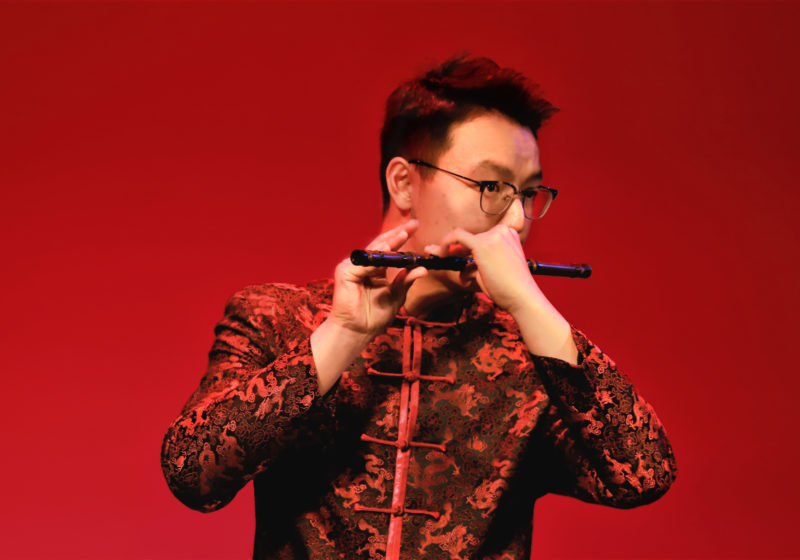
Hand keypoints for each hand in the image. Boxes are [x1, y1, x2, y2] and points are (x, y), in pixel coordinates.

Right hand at [330, 220, 427, 338]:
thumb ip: (406, 281)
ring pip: (373, 251)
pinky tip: (388, 250)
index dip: (401, 237)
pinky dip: (376, 258)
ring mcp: (353, 267)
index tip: (415, 227)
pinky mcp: (345, 273)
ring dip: (388, 242)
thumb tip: (422, 269)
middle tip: (413, 224)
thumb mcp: (396, 296)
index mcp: (375, 268)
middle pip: (381, 244)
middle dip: (398, 234)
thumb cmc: (374, 316)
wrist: (358, 331)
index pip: (389, 249)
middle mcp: (363, 265)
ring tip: (403, 235)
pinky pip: (363, 264)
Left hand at [429, 222, 576, 363]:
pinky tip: (439, 253)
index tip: (450, 252)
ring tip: (435, 254)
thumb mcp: (492, 271)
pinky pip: (457, 237)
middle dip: (452, 247)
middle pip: (471, 237)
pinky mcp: (482, 244)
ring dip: (450, 251)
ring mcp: (493, 236)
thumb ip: (476, 265)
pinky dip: (446, 243)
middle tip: (434, 251)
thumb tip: (461, 268)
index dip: (463, 245)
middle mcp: (502, 231)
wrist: (522, 297)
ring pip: (463, 239)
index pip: (481, 237)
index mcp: (509, 235)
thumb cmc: (510, 289)